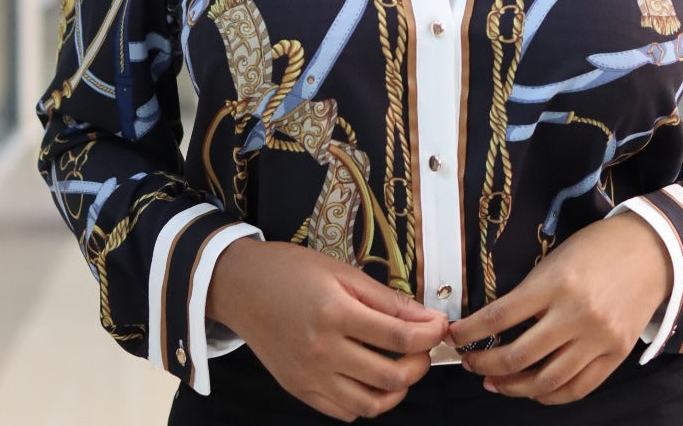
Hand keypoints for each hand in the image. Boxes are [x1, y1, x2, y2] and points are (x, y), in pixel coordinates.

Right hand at [207, 238, 448, 420]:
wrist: (241, 287)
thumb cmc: (290, 271)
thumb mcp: (341, 272)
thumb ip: (385, 298)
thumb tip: (426, 316)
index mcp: (334, 313)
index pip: (399, 336)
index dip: (430, 333)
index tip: (441, 325)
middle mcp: (322, 351)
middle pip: (391, 376)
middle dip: (421, 363)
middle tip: (424, 345)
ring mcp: (310, 376)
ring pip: (371, 403)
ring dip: (398, 389)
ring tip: (403, 364)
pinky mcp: (300, 390)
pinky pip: (344, 411)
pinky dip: (367, 401)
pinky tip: (372, 378)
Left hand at [448, 213, 670, 405]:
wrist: (652, 251)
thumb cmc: (598, 247)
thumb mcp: (557, 257)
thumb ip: (531, 290)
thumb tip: (495, 320)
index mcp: (555, 283)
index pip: (500, 316)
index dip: (470, 331)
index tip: (453, 336)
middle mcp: (576, 314)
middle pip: (518, 356)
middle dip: (484, 365)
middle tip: (469, 363)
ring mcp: (597, 339)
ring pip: (545, 381)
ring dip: (512, 387)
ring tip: (494, 383)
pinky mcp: (615, 355)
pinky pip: (577, 388)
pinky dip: (550, 396)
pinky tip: (532, 390)